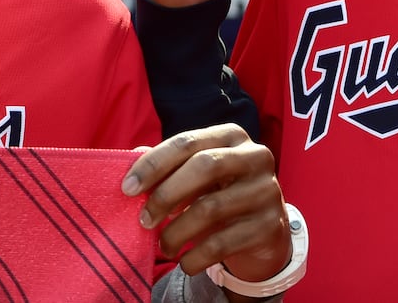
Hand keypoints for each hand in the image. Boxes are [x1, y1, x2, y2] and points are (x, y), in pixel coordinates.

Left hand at [123, 124, 290, 290]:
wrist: (265, 229)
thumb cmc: (221, 193)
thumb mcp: (198, 175)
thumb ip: (169, 166)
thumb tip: (132, 160)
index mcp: (232, 136)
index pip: (187, 141)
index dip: (154, 164)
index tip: (127, 188)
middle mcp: (255, 156)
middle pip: (204, 166)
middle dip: (166, 194)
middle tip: (143, 220)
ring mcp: (267, 190)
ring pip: (210, 208)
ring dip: (176, 231)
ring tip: (164, 244)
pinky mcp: (269, 225)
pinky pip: (221, 243)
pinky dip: (194, 256)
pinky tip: (184, 261)